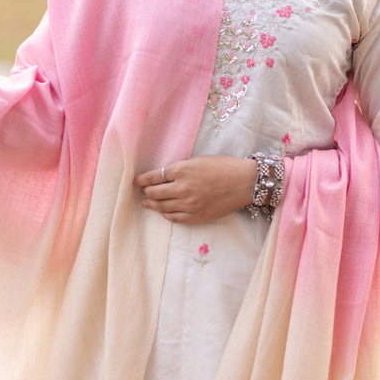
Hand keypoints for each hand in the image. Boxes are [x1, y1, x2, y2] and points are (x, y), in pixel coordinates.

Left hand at [134, 156, 256, 224]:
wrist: (243, 183)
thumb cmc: (223, 167)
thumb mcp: (197, 161)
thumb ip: (179, 169)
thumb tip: (163, 177)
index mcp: (182, 171)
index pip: (154, 177)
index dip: (142, 180)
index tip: (136, 181)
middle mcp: (182, 189)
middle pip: (154, 194)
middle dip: (146, 192)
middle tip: (143, 192)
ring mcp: (189, 205)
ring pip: (162, 208)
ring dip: (152, 205)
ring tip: (147, 203)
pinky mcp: (196, 216)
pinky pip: (174, 218)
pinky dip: (166, 215)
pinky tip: (164, 212)